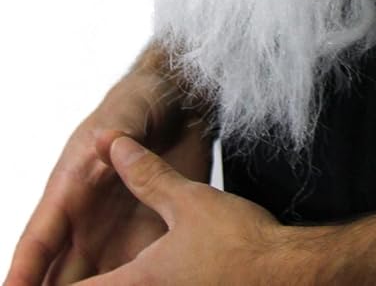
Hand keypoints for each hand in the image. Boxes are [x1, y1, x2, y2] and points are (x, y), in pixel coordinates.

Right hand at [3, 67, 213, 285]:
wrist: (181, 105)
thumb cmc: (141, 103)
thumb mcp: (127, 113)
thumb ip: (118, 133)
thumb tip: (107, 142)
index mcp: (70, 190)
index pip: (39, 239)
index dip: (23, 270)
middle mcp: (86, 223)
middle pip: (58, 275)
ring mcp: (115, 237)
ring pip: (95, 284)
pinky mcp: (149, 243)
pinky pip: (136, 280)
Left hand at [51, 137, 331, 285]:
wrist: (291, 275)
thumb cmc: (241, 241)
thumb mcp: (189, 199)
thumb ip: (146, 174)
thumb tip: (112, 146)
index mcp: (137, 282)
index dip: (54, 282)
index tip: (42, 275)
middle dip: (86, 279)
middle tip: (72, 268)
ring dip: (114, 280)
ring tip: (112, 268)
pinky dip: (151, 285)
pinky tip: (161, 274)